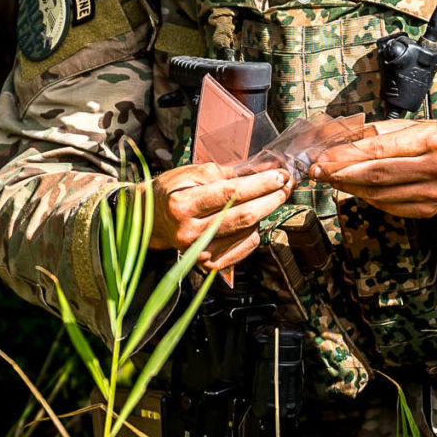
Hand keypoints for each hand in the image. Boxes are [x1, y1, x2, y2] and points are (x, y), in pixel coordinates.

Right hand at [146, 162, 291, 271]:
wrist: (150, 221)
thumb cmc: (172, 192)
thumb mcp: (191, 173)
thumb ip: (226, 174)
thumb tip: (261, 172)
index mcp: (182, 204)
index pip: (231, 194)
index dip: (260, 184)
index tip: (279, 175)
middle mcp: (189, 232)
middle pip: (244, 216)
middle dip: (271, 199)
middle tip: (286, 187)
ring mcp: (198, 251)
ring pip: (248, 233)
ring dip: (264, 214)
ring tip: (266, 199)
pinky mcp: (207, 264)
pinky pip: (244, 248)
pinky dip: (254, 233)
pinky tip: (251, 221)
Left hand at [309, 119, 436, 217]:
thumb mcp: (416, 125)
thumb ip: (379, 132)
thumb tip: (341, 140)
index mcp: (431, 140)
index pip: (379, 150)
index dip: (346, 155)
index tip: (323, 157)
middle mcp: (435, 168)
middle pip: (376, 175)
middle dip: (341, 173)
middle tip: (318, 171)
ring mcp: (433, 193)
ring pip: (379, 193)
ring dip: (349, 187)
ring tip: (331, 178)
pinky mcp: (429, 210)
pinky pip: (388, 205)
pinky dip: (367, 197)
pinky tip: (355, 188)